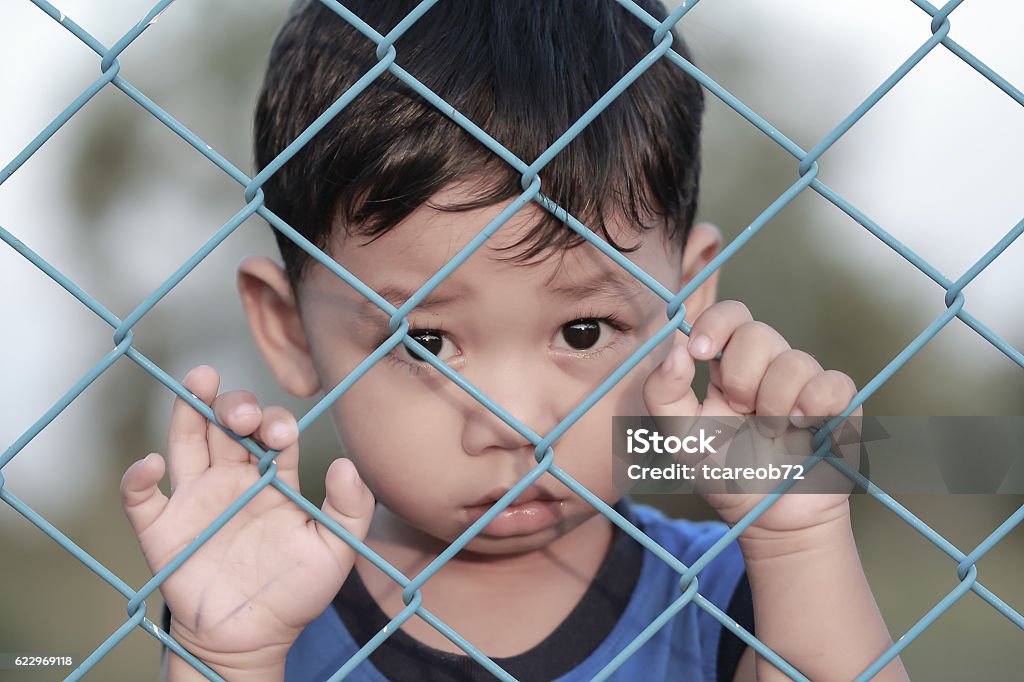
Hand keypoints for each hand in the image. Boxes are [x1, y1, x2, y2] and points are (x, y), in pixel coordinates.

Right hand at [120, 365, 374, 676]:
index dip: (275, 423)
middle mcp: (232, 479)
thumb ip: (350, 509)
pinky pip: (140, 497)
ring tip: (199, 378)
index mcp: (272, 478)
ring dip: (189, 409)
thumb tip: (347, 464)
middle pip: (227, 425)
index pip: (272, 433)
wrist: (252, 640)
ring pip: (186, 441)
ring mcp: (195, 499)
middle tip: (241, 413)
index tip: (281, 434)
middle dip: (234, 405)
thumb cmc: (296, 592)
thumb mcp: (336, 551)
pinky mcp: (162, 530)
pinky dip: (137, 478)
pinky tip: (150, 465)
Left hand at [642, 301, 860, 535]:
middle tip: (740, 412)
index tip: (700, 352)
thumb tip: (676, 349)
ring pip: (795, 360)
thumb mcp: (680, 439)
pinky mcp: (839, 405)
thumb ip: (663, 393)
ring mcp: (805, 383)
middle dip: (741, 377)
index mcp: (729, 367)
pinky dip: (815, 405)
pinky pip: (834, 383)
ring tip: (771, 433)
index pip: (729, 316)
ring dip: (774, 403)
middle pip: (758, 333)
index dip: (716, 323)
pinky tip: (803, 429)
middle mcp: (768, 367)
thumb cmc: (725, 475)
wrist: (769, 518)